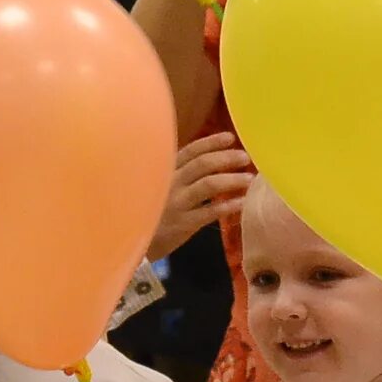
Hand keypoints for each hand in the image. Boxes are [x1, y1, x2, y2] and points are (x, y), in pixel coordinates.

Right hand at [148, 132, 253, 260]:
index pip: (190, 150)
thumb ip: (178, 175)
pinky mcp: (183, 224)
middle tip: (245, 157)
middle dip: (226, 158)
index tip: (230, 137)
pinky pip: (209, 212)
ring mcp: (177, 203)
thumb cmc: (149, 214)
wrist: (131, 243)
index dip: (211, 142)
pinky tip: (242, 203)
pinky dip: (228, 206)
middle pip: (203, 164)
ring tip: (249, 179)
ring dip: (232, 179)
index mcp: (166, 172)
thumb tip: (209, 162)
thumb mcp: (159, 188)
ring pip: (208, 184)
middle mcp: (171, 183)